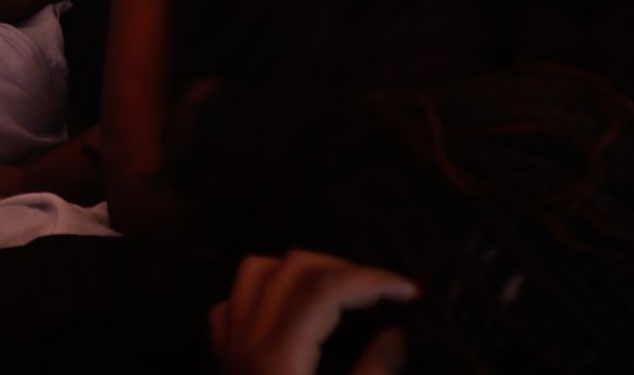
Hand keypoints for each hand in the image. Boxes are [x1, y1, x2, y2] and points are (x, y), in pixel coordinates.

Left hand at [209, 251, 415, 374]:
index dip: (373, 280)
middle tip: (383, 294)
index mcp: (278, 357)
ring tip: (338, 291)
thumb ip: (376, 370)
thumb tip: (399, 329)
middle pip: (292, 268)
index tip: (411, 290)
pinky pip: (231, 304)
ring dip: (299, 270)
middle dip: (343, 270)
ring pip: (254, 272)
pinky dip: (262, 293)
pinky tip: (289, 310)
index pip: (325, 290)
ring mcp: (228, 348)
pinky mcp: (222, 359)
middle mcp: (246, 342)